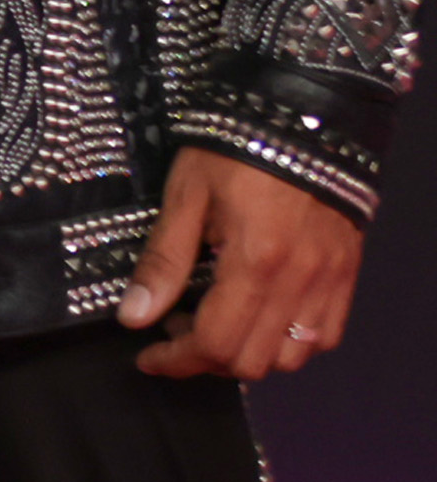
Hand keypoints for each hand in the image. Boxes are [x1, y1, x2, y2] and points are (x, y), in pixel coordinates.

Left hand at [120, 148, 360, 381]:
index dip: (175, 360)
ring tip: (217, 321)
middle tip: (176, 327)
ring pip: (292, 357)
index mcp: (255, 262)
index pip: (215, 344)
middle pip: (253, 361)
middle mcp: (299, 281)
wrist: (304, 120)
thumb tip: (133, 317)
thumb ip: (163, 261)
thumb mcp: (185, 196)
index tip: (146, 354)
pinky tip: (261, 316)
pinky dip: (290, 342)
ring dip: (249, 354)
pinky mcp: (347, 275)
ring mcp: (329, 281)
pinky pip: (325, 336)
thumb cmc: (233, 150)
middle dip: (205, 359)